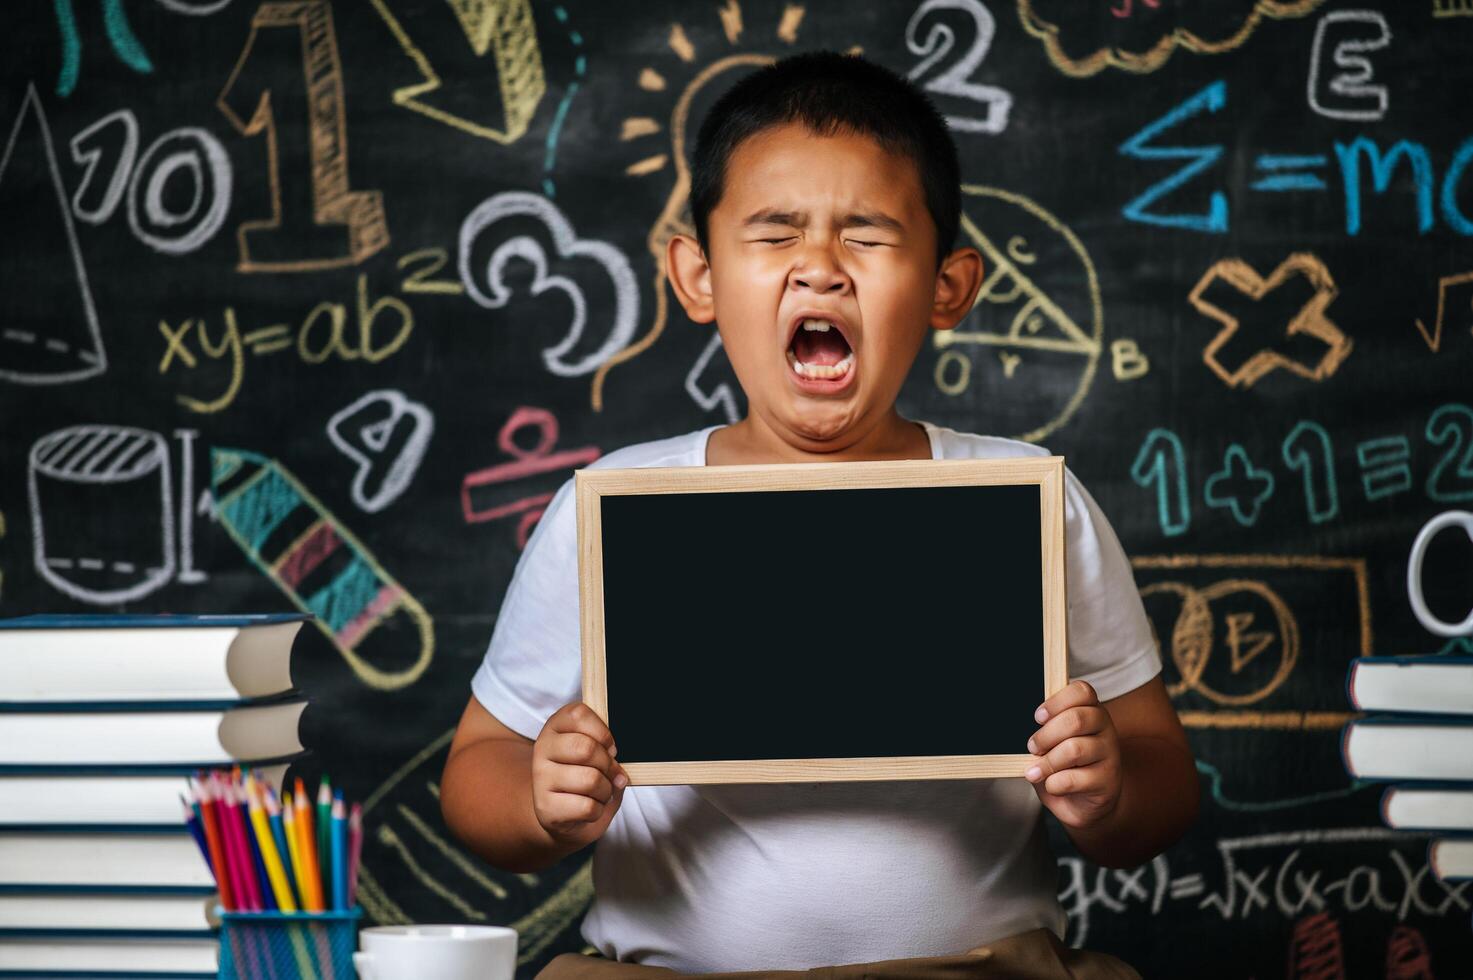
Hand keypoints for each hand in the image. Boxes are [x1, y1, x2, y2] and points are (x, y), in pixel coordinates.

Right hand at [531, 702, 628, 849]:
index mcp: (555, 726)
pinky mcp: (545, 806)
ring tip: (600, 792)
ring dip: (606, 790)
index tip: (609, 747)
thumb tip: (619, 774)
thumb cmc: (581, 774)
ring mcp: (541, 778)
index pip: (578, 714)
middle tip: (611, 773)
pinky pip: (587, 806)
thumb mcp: (592, 751)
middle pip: (586, 748)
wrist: (558, 809)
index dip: (603, 733)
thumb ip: (605, 749)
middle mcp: (542, 748)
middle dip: (609, 764)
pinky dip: (598, 809)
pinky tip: (590, 807)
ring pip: (590, 779)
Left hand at [1024, 680, 1121, 829]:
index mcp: (1091, 710)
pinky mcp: (1108, 781)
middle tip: (1032, 748)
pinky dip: (1055, 784)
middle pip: (1076, 719)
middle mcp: (1105, 728)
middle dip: (1046, 735)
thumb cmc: (1065, 767)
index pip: (1082, 691)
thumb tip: (1030, 738)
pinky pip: (1074, 779)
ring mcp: (1110, 754)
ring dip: (1048, 762)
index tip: (1038, 717)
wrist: (1084, 803)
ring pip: (1075, 749)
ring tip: (1035, 771)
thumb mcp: (1052, 744)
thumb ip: (1044, 733)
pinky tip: (1052, 785)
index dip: (1056, 702)